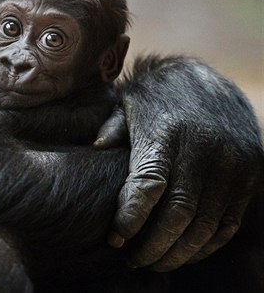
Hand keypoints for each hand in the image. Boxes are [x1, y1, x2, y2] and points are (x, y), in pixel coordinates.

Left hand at [96, 56, 262, 270]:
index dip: (130, 219)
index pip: (148, 187)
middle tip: (133, 260)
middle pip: (178, 215)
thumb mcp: (127, 104)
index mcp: (167, 134)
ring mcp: (232, 165)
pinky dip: (206, 246)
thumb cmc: (156, 98)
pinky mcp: (250, 175)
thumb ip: (111, 130)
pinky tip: (184, 252)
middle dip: (153, 246)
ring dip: (178, 252)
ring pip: (205, 226)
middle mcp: (204, 151)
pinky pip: (228, 223)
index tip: (115, 240)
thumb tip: (95, 150)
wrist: (208, 81)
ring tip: (155, 262)